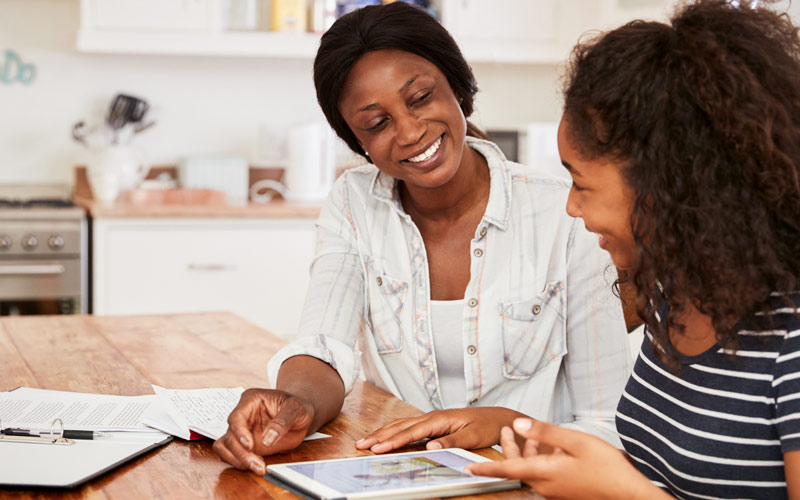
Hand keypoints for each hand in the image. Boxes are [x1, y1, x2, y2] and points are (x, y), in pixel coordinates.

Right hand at [212, 388, 314, 474]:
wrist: (300, 416)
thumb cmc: (297, 407)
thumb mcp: (296, 409)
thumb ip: (282, 422)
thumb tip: (267, 439)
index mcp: (251, 400)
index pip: (237, 416)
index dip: (240, 432)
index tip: (249, 445)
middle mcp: (243, 415)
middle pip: (230, 435)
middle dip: (241, 452)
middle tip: (256, 464)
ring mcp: (242, 431)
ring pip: (226, 447)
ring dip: (237, 460)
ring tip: (257, 467)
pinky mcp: (244, 444)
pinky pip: (231, 454)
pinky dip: (238, 462)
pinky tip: (255, 464)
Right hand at [355, 407, 522, 453]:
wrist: (499, 417)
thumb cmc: (487, 426)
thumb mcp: (472, 436)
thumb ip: (451, 441)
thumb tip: (429, 446)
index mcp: (439, 419)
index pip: (411, 431)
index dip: (392, 441)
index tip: (377, 448)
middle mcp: (432, 417)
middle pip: (400, 426)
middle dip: (379, 435)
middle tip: (360, 445)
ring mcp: (432, 419)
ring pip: (402, 425)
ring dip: (383, 433)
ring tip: (367, 441)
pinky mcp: (434, 424)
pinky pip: (409, 428)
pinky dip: (394, 432)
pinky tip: (387, 437)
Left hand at [465, 419, 667, 499]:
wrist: (628, 492)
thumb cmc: (606, 468)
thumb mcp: (574, 441)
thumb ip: (544, 432)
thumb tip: (519, 424)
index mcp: (545, 473)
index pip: (507, 469)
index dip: (486, 468)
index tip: (468, 469)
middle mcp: (546, 485)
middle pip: (518, 468)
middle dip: (508, 449)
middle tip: (503, 431)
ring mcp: (555, 490)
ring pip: (531, 470)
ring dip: (524, 452)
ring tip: (522, 432)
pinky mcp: (564, 491)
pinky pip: (544, 474)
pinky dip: (540, 459)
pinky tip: (551, 447)